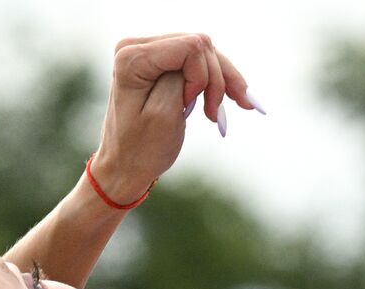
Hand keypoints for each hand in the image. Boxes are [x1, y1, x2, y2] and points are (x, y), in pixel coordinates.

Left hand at [93, 33, 262, 201]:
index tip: (190, 106)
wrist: (124, 166)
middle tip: (216, 115)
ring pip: (203, 53)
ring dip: (222, 80)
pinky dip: (215, 80)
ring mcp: (148, 52)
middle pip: (199, 46)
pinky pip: (197, 61)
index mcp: (131, 58)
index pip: (190, 47)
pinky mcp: (159, 63)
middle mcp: (137, 46)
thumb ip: (182, 77)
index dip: (202, 76)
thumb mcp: (164, 114)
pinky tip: (234, 97)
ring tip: (240, 104)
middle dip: (217, 79)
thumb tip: (200, 49)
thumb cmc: (141, 149)